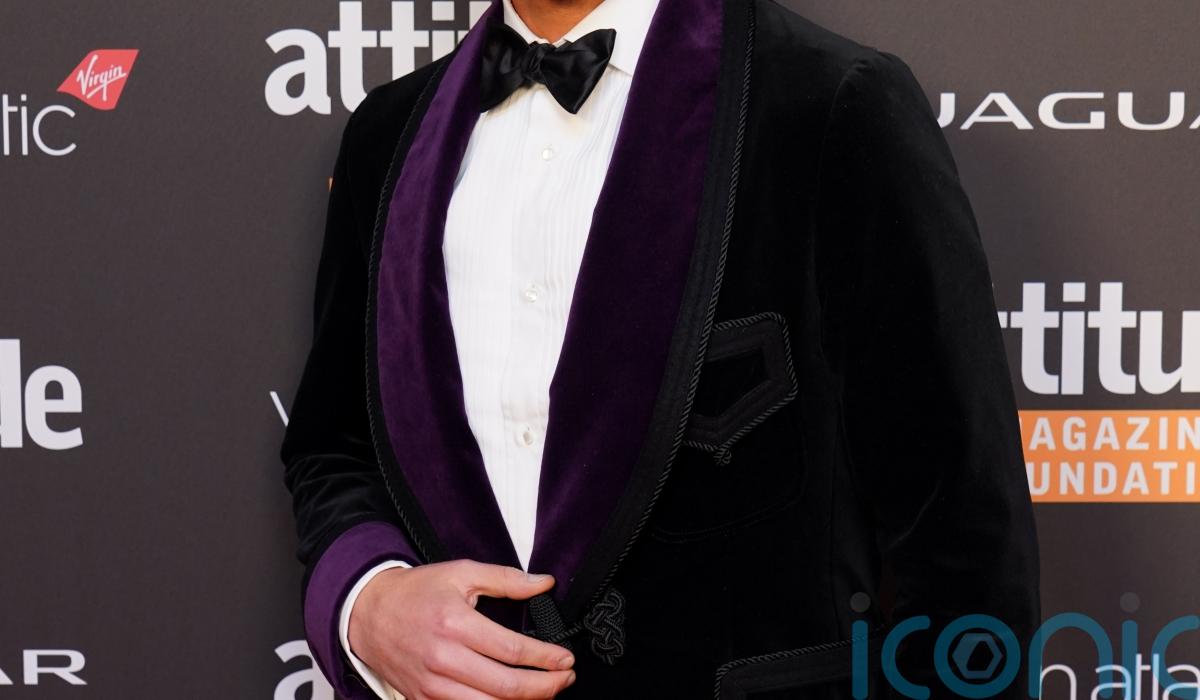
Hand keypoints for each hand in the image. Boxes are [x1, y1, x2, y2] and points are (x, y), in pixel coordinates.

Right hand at [348, 559, 576, 699]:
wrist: (367, 613)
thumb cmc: (415, 592)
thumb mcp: (461, 573)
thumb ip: (506, 579)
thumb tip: (543, 583)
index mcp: (456, 624)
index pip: (513, 651)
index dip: (546, 659)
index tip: (565, 659)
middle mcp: (444, 659)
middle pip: (506, 687)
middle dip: (545, 687)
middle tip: (565, 679)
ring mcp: (432, 685)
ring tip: (546, 693)